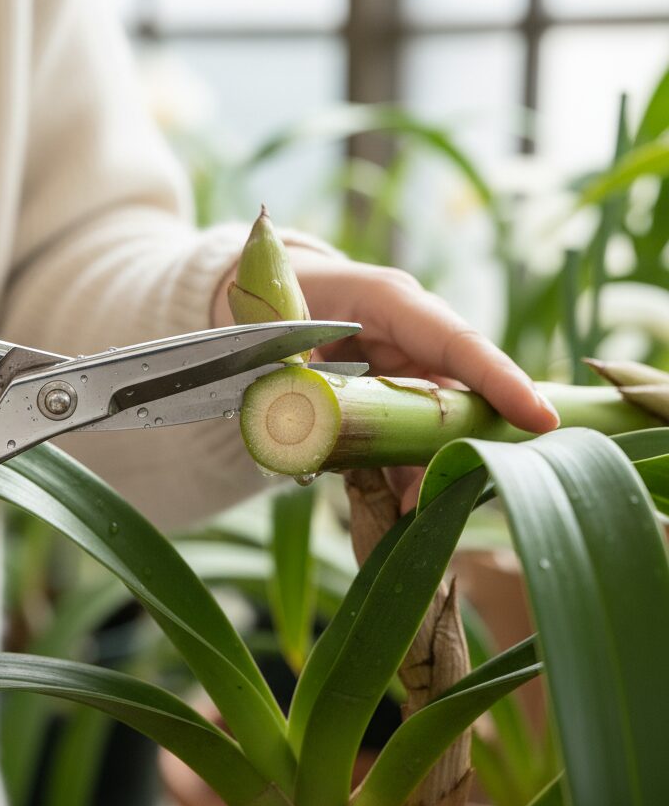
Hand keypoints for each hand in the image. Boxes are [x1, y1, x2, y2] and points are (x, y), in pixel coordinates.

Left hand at [213, 246, 558, 511]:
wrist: (266, 293)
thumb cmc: (279, 296)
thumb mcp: (279, 325)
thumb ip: (293, 369)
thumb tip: (299, 425)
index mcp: (392, 301)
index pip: (457, 342)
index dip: (499, 380)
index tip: (540, 419)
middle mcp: (410, 336)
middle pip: (457, 396)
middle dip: (457, 448)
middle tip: (443, 497)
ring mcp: (404, 367)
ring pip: (433, 426)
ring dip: (423, 471)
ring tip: (409, 512)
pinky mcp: (391, 395)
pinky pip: (405, 438)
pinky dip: (398, 472)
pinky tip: (392, 506)